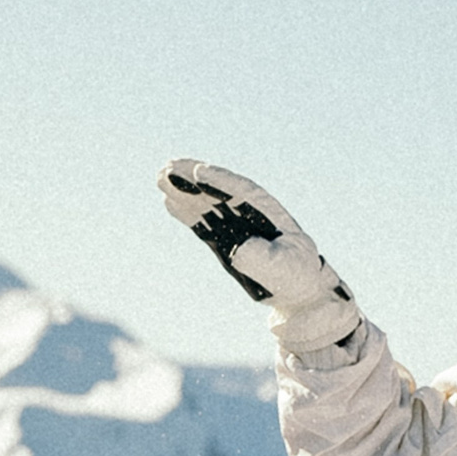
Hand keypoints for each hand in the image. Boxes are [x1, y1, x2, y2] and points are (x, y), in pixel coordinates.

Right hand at [158, 159, 362, 352]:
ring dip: (184, 190)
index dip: (220, 181)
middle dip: (194, 178)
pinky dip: (186, 211)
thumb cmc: (295, 275)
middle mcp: (247, 213)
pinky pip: (202, 221)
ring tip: (160, 176)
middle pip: (218, 190)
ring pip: (205, 202)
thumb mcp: (285, 268)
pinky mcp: (223, 238)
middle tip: (169, 166)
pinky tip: (167, 201)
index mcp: (267, 212)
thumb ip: (265, 258)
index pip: (241, 191)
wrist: (296, 289)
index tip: (200, 172)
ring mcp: (234, 224)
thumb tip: (240, 249)